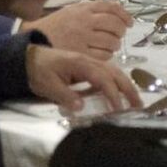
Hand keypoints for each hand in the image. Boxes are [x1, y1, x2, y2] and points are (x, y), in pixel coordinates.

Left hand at [25, 46, 140, 112]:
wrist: (28, 58)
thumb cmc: (37, 71)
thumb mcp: (47, 85)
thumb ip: (64, 96)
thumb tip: (81, 107)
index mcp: (80, 64)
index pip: (102, 78)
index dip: (112, 93)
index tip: (118, 108)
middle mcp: (89, 61)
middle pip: (115, 73)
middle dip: (128, 88)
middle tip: (138, 105)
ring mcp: (90, 63)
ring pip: (114, 72)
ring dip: (126, 86)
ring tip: (135, 101)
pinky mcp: (88, 67)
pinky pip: (107, 73)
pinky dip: (117, 83)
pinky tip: (121, 94)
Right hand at [27, 0, 133, 59]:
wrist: (34, 40)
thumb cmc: (55, 26)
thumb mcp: (72, 11)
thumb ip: (92, 10)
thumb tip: (117, 12)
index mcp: (83, 9)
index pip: (111, 8)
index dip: (125, 15)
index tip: (129, 22)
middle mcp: (84, 21)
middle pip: (115, 26)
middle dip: (121, 31)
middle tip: (119, 35)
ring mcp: (83, 38)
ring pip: (112, 42)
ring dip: (115, 45)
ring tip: (109, 45)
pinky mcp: (80, 53)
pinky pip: (103, 55)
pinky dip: (107, 55)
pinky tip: (101, 53)